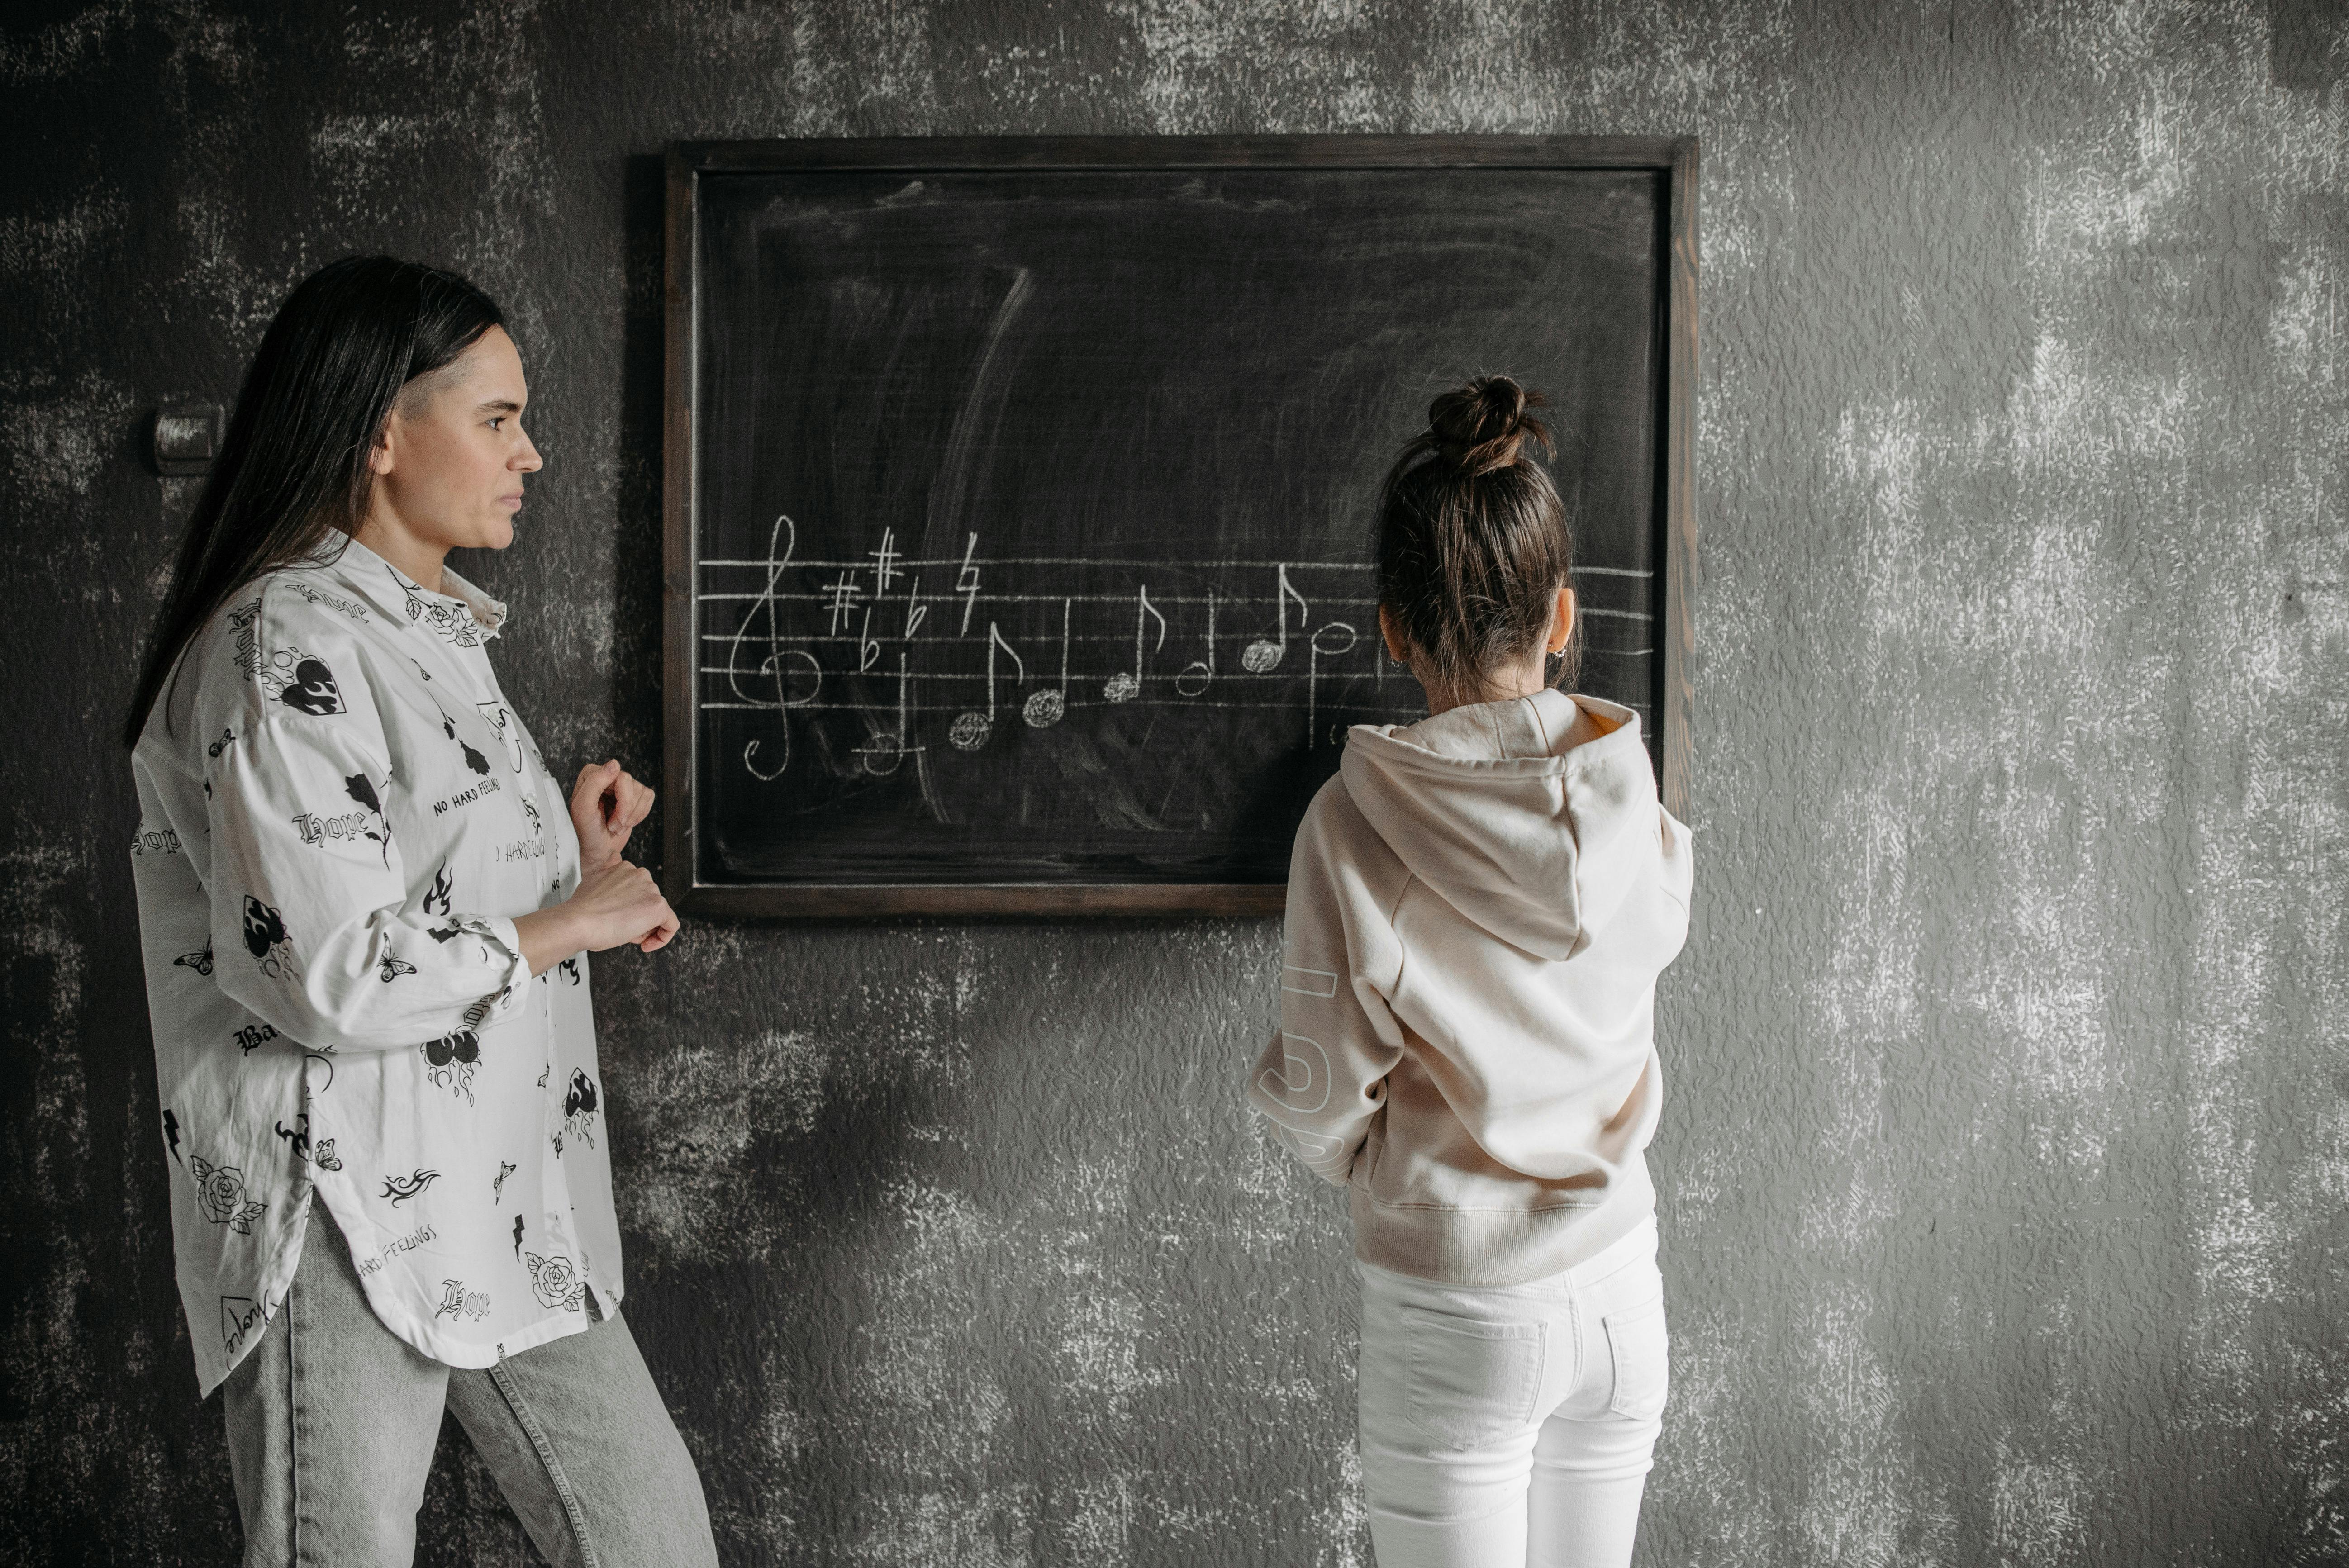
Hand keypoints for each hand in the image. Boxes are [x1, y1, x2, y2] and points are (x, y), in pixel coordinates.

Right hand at [515, 860, 679, 974]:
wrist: (577, 922)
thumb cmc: (581, 912)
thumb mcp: (594, 886)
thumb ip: (609, 883)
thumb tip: (616, 881)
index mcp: (623, 868)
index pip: (636, 890)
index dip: (629, 909)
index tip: (620, 920)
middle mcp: (640, 874)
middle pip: (647, 901)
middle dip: (636, 918)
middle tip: (619, 930)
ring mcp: (650, 889)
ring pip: (656, 914)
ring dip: (643, 928)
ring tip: (623, 934)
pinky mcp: (658, 907)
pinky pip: (671, 924)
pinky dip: (663, 937)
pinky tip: (647, 945)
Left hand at [570, 759, 653, 874]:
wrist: (596, 853)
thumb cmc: (585, 834)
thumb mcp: (583, 808)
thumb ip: (594, 783)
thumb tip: (615, 764)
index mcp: (592, 775)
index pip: (620, 776)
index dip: (622, 799)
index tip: (609, 817)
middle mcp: (607, 777)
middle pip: (632, 785)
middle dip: (626, 810)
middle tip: (613, 825)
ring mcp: (622, 787)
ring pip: (642, 792)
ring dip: (632, 816)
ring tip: (616, 826)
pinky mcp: (634, 797)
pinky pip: (649, 798)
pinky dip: (640, 815)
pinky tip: (626, 823)